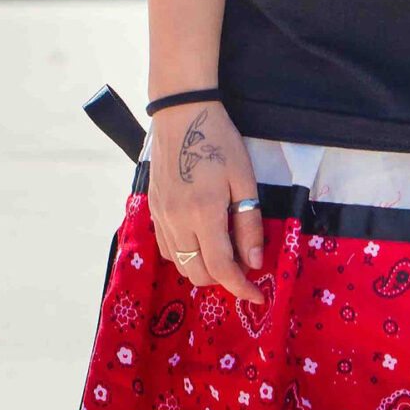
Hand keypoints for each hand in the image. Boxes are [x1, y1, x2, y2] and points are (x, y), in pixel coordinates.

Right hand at [147, 101, 263, 300]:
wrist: (181, 113)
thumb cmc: (218, 141)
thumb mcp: (243, 178)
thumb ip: (248, 223)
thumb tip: (254, 263)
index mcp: (203, 213)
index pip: (221, 268)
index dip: (240, 287)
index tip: (257, 296)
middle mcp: (177, 221)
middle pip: (197, 273)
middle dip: (223, 279)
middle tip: (243, 264)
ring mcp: (160, 217)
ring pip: (180, 265)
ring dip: (203, 268)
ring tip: (224, 250)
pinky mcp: (152, 210)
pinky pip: (167, 249)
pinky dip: (185, 255)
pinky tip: (200, 239)